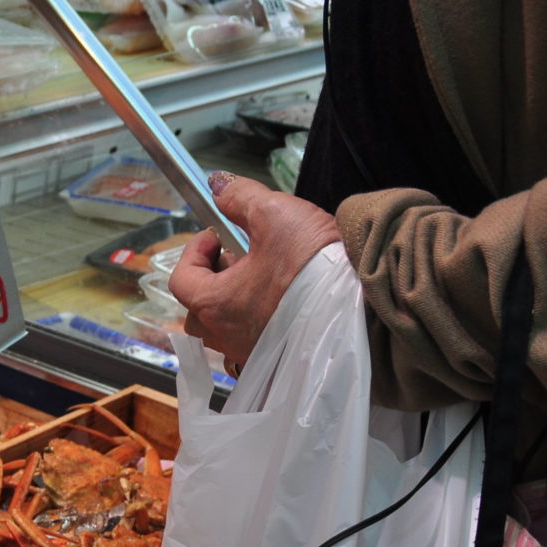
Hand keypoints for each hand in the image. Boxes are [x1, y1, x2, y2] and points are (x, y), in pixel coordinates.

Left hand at [168, 173, 339, 365]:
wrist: (364, 304)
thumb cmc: (310, 263)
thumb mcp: (274, 214)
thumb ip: (241, 198)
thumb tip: (218, 185)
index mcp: (214, 304)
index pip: (182, 278)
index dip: (194, 250)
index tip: (216, 234)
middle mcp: (225, 336)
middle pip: (199, 308)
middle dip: (212, 279)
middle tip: (237, 257)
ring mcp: (250, 353)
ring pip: (225, 328)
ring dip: (234, 301)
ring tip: (262, 276)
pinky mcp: (277, 361)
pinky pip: (252, 342)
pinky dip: (256, 321)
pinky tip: (280, 302)